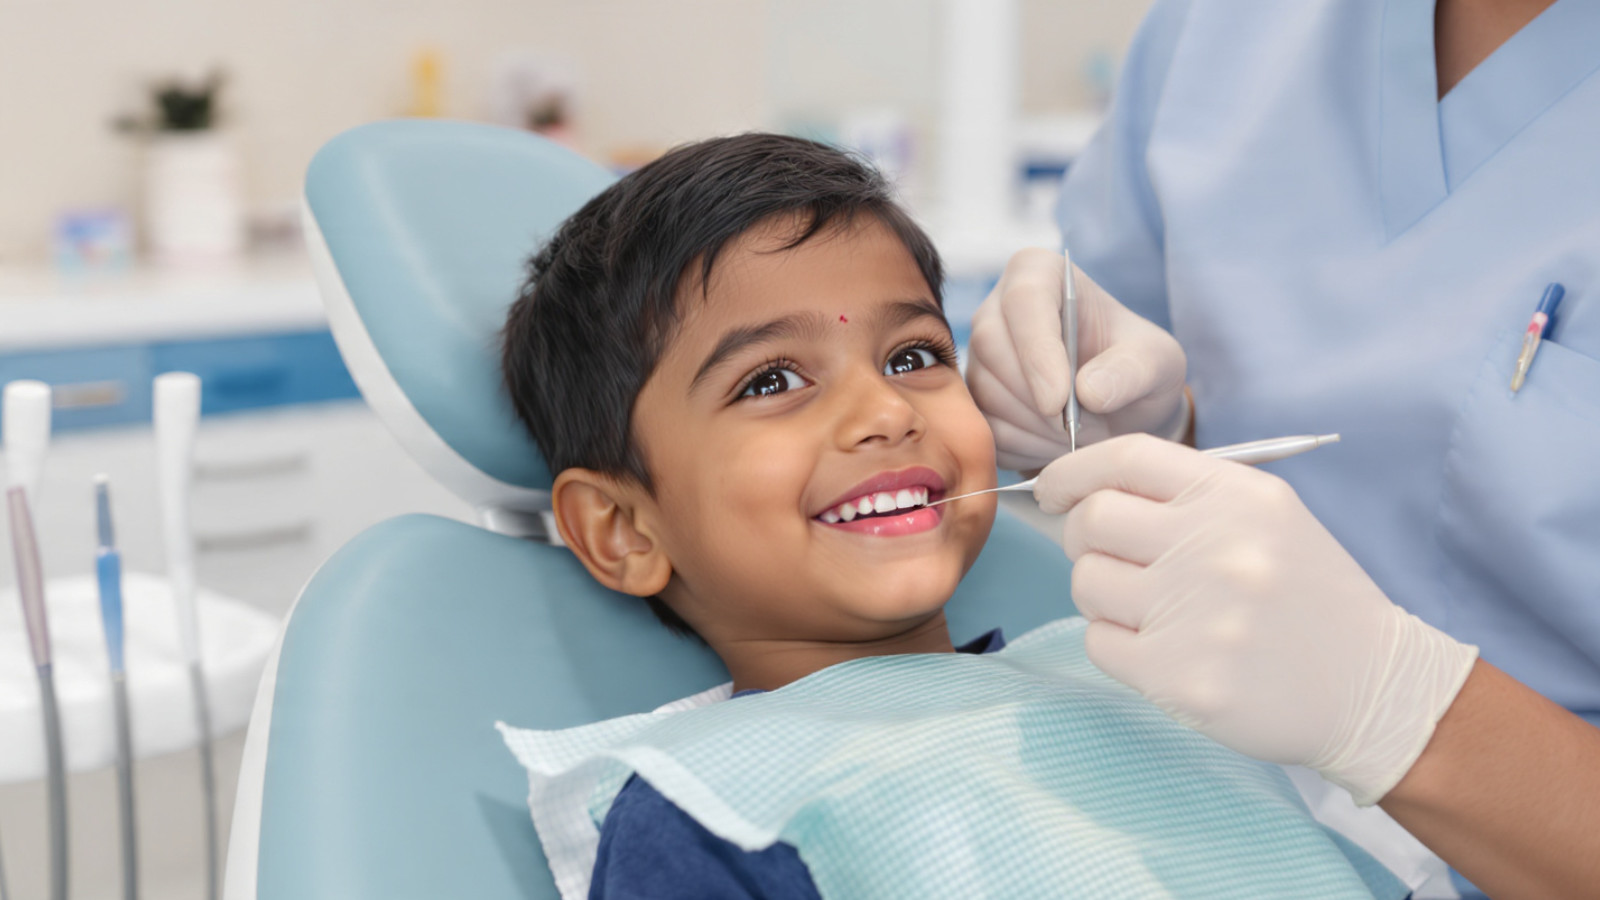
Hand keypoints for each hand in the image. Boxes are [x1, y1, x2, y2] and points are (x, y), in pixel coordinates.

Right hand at [966, 248, 1188, 471]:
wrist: (1120, 411)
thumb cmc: (1137, 371)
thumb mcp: (1159, 364)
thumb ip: (1132, 371)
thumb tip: (1089, 391)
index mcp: (1041, 274)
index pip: (1024, 301)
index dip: (1037, 352)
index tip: (1059, 402)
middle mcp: (999, 308)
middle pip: (992, 347)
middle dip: (1036, 397)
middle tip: (1080, 425)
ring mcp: (979, 355)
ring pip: (985, 393)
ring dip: (1035, 426)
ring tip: (1076, 431)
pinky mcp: (973, 398)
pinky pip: (986, 429)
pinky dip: (1024, 446)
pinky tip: (1055, 441)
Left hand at [1036, 434, 1478, 805]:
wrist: (1372, 687)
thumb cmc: (1308, 596)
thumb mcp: (1267, 517)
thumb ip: (1184, 496)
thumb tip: (1081, 490)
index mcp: (1237, 496)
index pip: (1126, 456)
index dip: (1073, 469)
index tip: (1052, 489)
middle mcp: (1215, 546)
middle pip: (1092, 520)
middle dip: (1083, 537)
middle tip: (1108, 557)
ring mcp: (1195, 613)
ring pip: (1087, 583)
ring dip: (1102, 595)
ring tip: (1150, 609)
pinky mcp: (1179, 676)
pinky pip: (1100, 643)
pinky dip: (1117, 644)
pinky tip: (1162, 648)